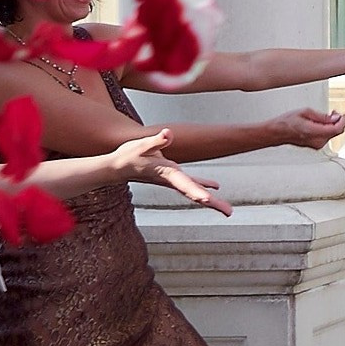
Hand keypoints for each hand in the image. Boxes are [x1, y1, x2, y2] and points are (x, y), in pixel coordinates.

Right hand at [109, 130, 233, 215]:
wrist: (116, 167)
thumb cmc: (128, 155)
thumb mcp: (141, 145)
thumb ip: (156, 140)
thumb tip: (168, 133)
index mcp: (166, 172)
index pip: (184, 182)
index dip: (196, 190)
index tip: (208, 199)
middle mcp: (171, 179)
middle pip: (194, 193)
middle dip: (211, 203)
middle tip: (228, 212)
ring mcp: (172, 180)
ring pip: (194, 192)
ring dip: (211, 201)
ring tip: (227, 211)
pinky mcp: (171, 177)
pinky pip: (190, 184)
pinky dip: (203, 187)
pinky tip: (215, 187)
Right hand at [268, 109, 344, 149]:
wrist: (277, 132)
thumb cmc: (287, 122)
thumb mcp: (306, 112)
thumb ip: (322, 116)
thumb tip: (335, 118)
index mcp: (314, 132)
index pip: (337, 129)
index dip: (343, 121)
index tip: (343, 115)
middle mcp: (317, 141)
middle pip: (336, 132)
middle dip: (338, 121)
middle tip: (334, 113)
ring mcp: (317, 145)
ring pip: (332, 134)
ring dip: (333, 125)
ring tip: (327, 116)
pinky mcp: (315, 146)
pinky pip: (326, 137)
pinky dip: (327, 129)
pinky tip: (322, 123)